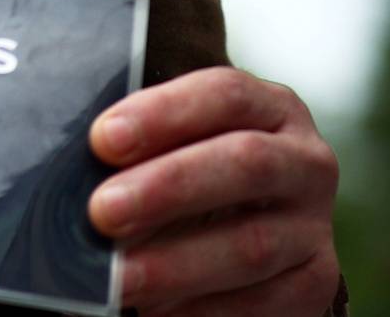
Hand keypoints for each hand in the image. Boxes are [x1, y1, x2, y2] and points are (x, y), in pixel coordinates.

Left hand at [87, 67, 339, 313]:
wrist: (250, 228)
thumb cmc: (187, 171)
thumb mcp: (175, 144)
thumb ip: (137, 146)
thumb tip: (75, 167)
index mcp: (271, 108)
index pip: (225, 94)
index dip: (164, 113)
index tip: (103, 139)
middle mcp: (305, 161)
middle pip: (245, 163)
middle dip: (168, 187)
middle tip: (103, 211)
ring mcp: (314, 226)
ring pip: (251, 244)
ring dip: (176, 264)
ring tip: (117, 278)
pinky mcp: (313, 283)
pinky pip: (264, 302)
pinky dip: (204, 311)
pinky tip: (156, 314)